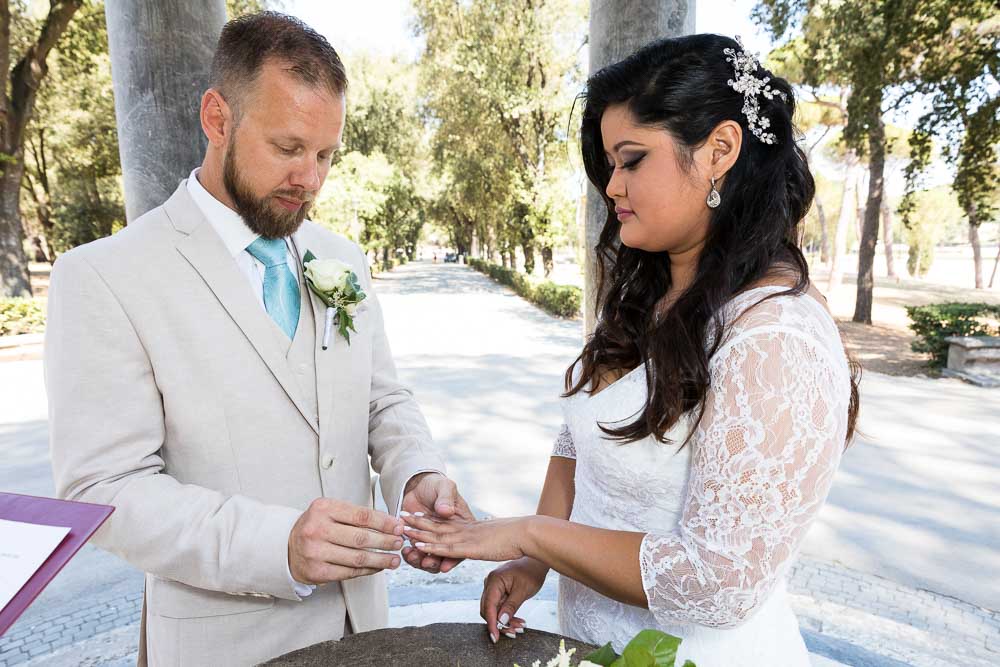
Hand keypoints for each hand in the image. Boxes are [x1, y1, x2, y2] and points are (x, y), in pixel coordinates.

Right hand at [288, 498, 403, 584]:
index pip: (361, 516)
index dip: (384, 522)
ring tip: (394, 559)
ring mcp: (315, 552)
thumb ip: (356, 515)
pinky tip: (378, 567)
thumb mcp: (330, 511)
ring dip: (381, 559)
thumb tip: (391, 524)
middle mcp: (317, 529)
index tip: (399, 526)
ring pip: (357, 558)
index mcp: (323, 509)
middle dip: (385, 541)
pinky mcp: (316, 571)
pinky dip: (368, 570)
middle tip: (399, 543)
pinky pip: (349, 572)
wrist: (286, 547)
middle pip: (361, 538)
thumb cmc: (316, 526)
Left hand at [400, 472, 473, 573]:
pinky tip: (405, 549)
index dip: (454, 559)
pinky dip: (412, 555)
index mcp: (461, 525)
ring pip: (430, 558)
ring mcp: (433, 539)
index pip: (461, 546)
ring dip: (421, 560)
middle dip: (434, 561)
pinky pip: (418, 554)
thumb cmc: (435, 484)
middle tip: (423, 560)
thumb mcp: (444, 486)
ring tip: (411, 554)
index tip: (444, 565)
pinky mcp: (419, 540)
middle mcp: (449, 536)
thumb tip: (446, 511)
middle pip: (444, 557)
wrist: (415, 485)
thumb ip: (446, 498)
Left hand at [400, 512, 532, 561]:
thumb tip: (474, 538)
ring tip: (401, 529)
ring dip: (418, 533)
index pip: (445, 521)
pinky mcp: (469, 547)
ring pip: (437, 536)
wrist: (526, 532)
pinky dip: (431, 547)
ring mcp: (466, 537)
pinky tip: (418, 546)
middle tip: (400, 517)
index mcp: (469, 526)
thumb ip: (480, 535)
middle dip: (417, 522)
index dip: (428, 518)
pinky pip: (446, 547)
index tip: (413, 514)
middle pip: (436, 525)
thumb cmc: (513, 535)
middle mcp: (465, 529)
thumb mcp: (493, 534)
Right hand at [480, 557, 547, 642]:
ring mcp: (493, 587)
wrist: (537, 562)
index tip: (496, 637)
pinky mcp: (498, 590)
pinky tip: (518, 621)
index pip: (488, 606)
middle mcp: (490, 583)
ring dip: (505, 621)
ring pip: (494, 610)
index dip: (492, 623)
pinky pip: (499, 606)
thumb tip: (501, 621)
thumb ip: (511, 606)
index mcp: (494, 581)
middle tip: (514, 633)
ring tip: (520, 628)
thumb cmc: (531, 572)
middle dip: (500, 624)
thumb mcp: (523, 591)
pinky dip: (507, 615)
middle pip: (488, 610)